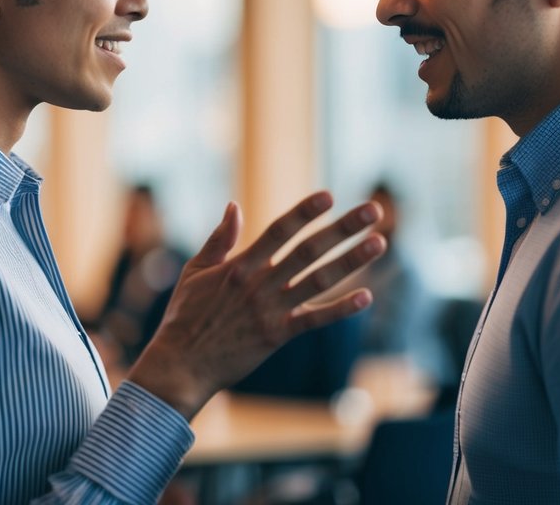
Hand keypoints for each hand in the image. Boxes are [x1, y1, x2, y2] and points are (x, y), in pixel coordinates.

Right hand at [126, 191, 385, 419]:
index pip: (279, 230)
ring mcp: (270, 310)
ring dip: (352, 261)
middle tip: (373, 210)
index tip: (330, 196)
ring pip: (319, 280)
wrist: (180, 365)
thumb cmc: (184, 317)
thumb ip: (219, 238)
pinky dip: (340, 309)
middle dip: (343, 228)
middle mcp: (260, 283)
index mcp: (240, 265)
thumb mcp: (195, 271)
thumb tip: (234, 205)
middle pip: (309, 249)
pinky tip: (366, 297)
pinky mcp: (277, 336)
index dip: (305, 212)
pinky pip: (314, 321)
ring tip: (379, 243)